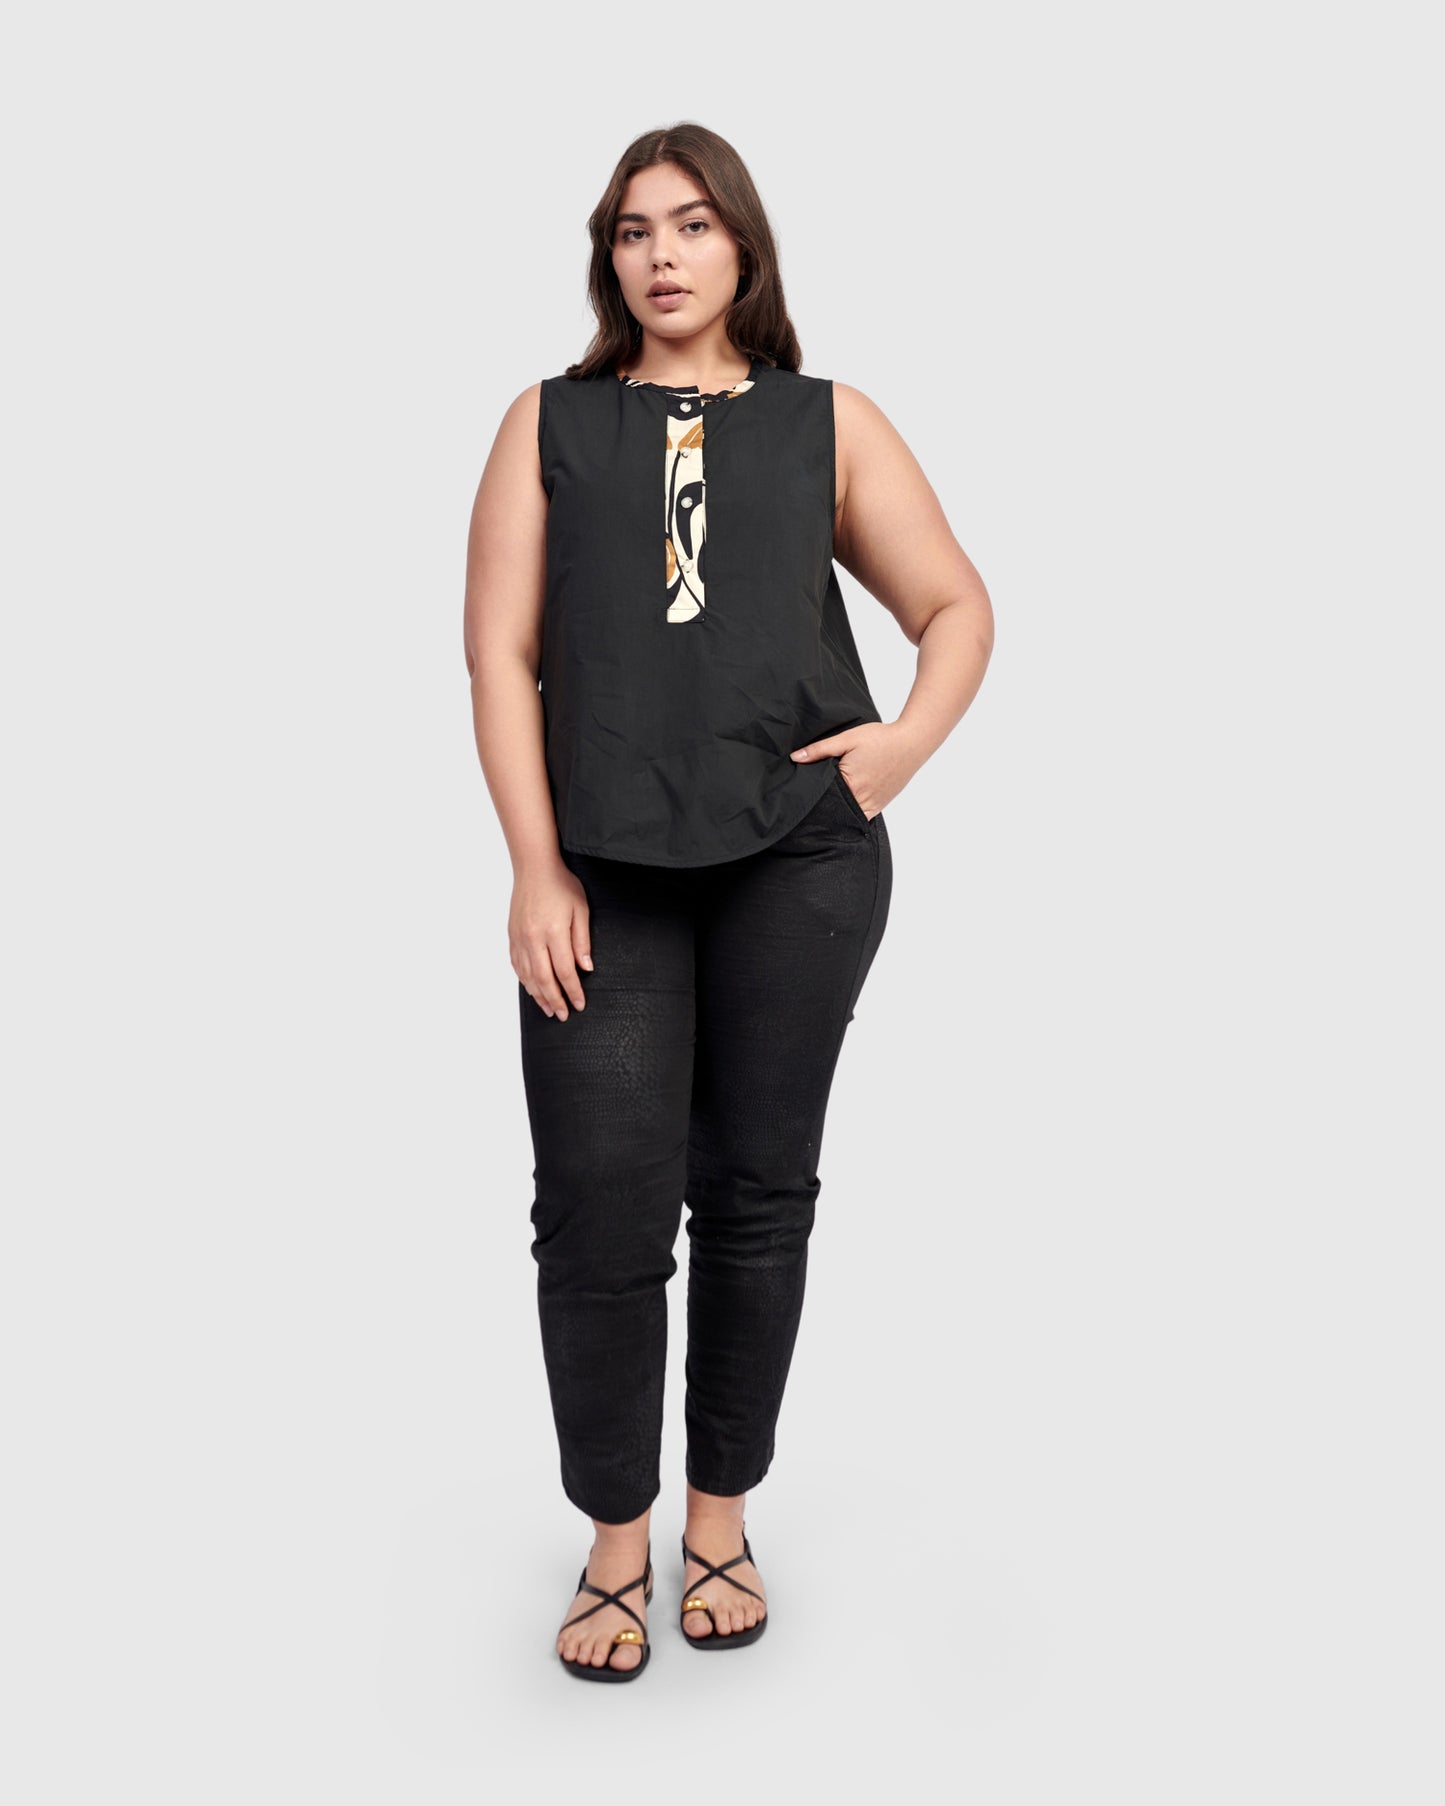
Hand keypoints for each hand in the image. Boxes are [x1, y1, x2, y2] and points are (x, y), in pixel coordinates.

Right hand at [511, 861, 592, 1020]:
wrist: (534, 869)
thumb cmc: (561, 885)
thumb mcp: (581, 909)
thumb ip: (582, 940)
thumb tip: (586, 968)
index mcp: (554, 931)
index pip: (565, 971)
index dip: (573, 990)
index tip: (580, 1004)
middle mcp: (534, 938)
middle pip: (544, 979)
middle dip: (555, 1000)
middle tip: (563, 1015)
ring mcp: (520, 938)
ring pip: (528, 976)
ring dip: (538, 995)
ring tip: (548, 1009)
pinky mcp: (512, 936)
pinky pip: (517, 965)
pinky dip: (525, 981)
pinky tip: (533, 990)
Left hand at [788, 722, 913, 820]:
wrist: (911, 742)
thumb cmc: (880, 739)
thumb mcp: (847, 739)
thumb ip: (820, 749)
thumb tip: (795, 758)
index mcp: (850, 786)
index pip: (821, 799)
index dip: (809, 797)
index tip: (799, 796)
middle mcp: (861, 801)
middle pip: (833, 811)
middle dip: (820, 808)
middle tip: (806, 803)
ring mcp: (872, 806)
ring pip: (846, 818)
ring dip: (835, 813)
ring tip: (822, 806)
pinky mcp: (880, 805)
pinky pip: (861, 817)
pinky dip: (850, 814)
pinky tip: (842, 807)